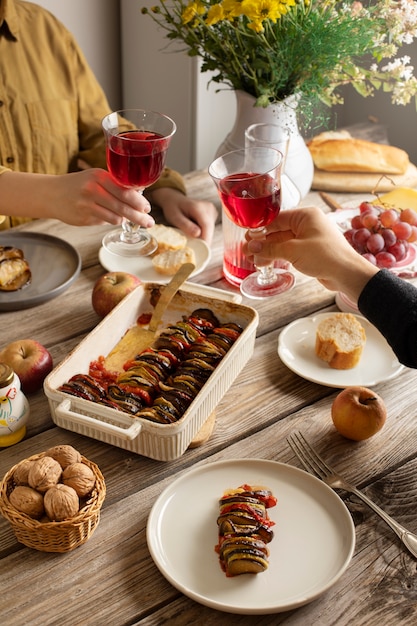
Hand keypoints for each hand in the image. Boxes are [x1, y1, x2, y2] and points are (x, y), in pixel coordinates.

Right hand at [0, 169, 154, 227]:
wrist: (51, 193)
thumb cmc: (79, 185)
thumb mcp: (96, 177)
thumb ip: (116, 184)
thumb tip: (140, 193)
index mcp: (99, 177)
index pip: (125, 191)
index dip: (139, 202)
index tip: (147, 208)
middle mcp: (93, 190)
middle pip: (122, 206)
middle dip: (139, 216)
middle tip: (149, 222)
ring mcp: (87, 205)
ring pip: (115, 217)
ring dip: (124, 220)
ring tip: (130, 220)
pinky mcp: (83, 218)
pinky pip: (104, 222)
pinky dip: (111, 221)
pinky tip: (111, 217)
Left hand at [148, 188, 217, 244]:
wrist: (175, 200)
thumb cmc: (173, 208)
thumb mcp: (174, 217)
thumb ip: (185, 225)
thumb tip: (198, 234)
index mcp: (198, 207)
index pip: (207, 225)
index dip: (206, 239)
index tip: (203, 251)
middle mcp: (208, 208)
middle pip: (210, 229)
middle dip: (203, 240)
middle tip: (194, 249)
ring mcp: (212, 211)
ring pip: (211, 230)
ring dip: (203, 237)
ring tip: (191, 236)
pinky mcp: (213, 215)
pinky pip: (210, 228)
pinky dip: (203, 233)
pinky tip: (195, 230)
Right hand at [244, 206, 378, 301]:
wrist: (347, 274)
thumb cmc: (326, 256)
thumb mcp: (293, 251)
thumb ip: (270, 249)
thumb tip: (251, 247)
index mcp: (305, 216)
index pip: (276, 219)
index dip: (259, 229)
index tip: (246, 238)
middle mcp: (307, 224)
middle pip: (277, 231)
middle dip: (262, 242)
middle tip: (247, 251)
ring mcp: (309, 238)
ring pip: (282, 242)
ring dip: (268, 251)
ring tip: (252, 260)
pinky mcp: (310, 251)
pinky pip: (289, 251)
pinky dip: (278, 256)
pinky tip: (265, 262)